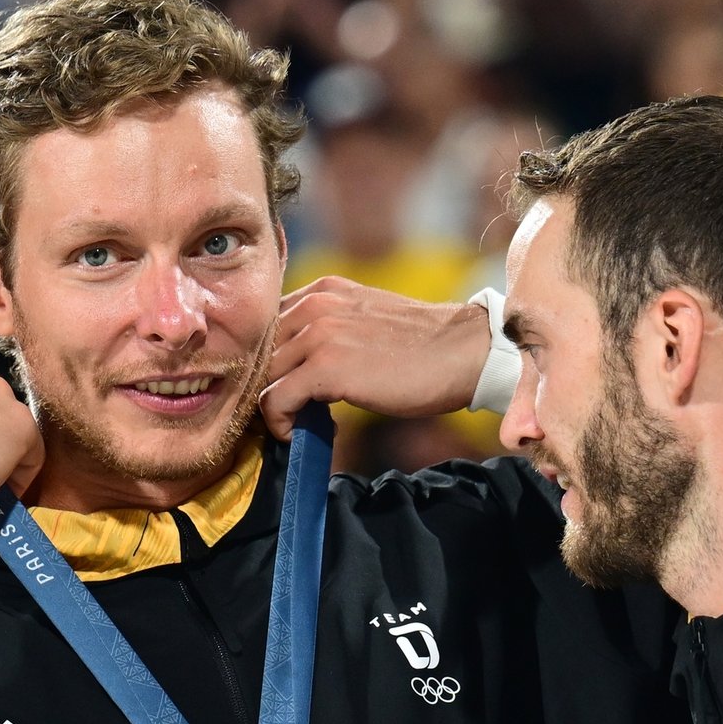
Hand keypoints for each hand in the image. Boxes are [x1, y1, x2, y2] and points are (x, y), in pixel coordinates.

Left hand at [260, 276, 490, 438]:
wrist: (464, 353)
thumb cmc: (423, 347)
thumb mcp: (365, 322)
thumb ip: (328, 332)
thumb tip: (296, 370)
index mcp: (322, 291)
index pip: (266, 327)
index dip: (268, 363)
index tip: (285, 389)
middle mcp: (314, 305)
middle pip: (258, 353)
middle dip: (267, 386)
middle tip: (290, 413)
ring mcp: (318, 335)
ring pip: (262, 378)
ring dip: (276, 408)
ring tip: (303, 423)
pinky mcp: (325, 368)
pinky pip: (275, 402)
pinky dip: (282, 424)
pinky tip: (306, 432)